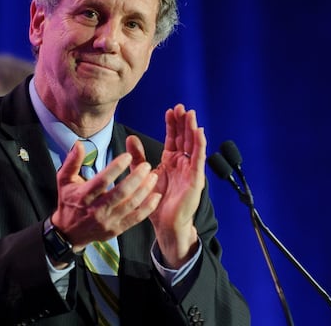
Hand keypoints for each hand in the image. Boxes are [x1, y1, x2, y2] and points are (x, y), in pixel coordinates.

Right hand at [52, 141, 160, 252]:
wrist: (69, 232)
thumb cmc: (68, 202)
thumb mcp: (64, 180)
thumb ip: (72, 162)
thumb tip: (79, 144)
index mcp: (83, 196)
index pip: (102, 180)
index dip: (116, 167)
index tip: (127, 156)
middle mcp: (96, 210)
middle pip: (120, 193)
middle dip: (135, 177)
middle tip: (146, 165)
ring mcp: (107, 221)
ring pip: (131, 205)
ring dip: (144, 190)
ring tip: (153, 176)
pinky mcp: (116, 229)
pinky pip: (136, 218)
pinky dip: (148, 207)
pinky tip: (155, 196)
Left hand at [129, 104, 205, 266]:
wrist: (166, 224)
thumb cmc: (157, 202)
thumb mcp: (144, 174)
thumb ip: (138, 157)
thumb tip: (130, 138)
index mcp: (171, 162)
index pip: (174, 139)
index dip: (173, 125)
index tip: (170, 110)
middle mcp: (182, 164)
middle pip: (184, 138)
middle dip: (183, 122)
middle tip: (181, 107)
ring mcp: (190, 171)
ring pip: (193, 145)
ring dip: (192, 129)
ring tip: (190, 114)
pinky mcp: (195, 180)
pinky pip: (198, 159)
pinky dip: (200, 145)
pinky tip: (199, 132)